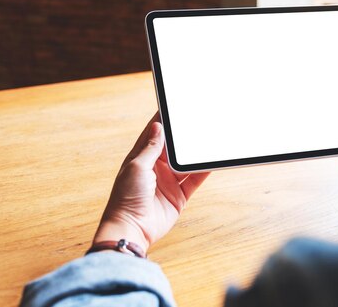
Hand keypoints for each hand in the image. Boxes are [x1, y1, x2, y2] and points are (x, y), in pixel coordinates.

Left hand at [93, 113, 209, 252]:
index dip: (164, 121)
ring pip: (186, 163)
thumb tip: (157, 126)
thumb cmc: (126, 198)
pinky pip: (194, 180)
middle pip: (173, 148)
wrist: (132, 229)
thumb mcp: (137, 167)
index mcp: (141, 158)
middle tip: (197, 121)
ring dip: (194, 154)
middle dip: (183, 137)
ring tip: (207, 139)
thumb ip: (150, 147)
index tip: (174, 107)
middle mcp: (155, 169)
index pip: (154, 134)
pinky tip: (211, 162)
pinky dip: (202, 171)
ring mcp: (168, 182)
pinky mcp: (179, 196)